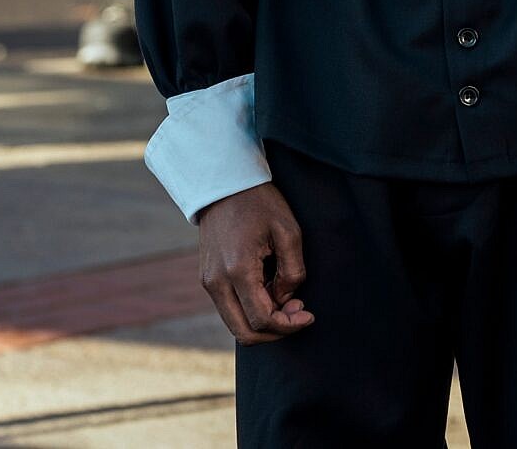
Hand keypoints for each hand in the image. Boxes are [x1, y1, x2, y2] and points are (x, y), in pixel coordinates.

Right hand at [195, 183, 314, 344]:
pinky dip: (250, 310)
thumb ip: (292, 272)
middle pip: (244, 333)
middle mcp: (216, 282)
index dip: (289, 325)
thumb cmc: (260, 203)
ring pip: (234, 324)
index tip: (308, 315)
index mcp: (237, 270)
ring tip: (287, 300)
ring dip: (263, 322)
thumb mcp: (288, 231)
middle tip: (299, 312)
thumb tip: (285, 301)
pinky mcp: (207, 279)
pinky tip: (270, 292)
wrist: (224, 184)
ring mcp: (208, 282)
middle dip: (275, 332)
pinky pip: (229, 308)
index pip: (262, 320)